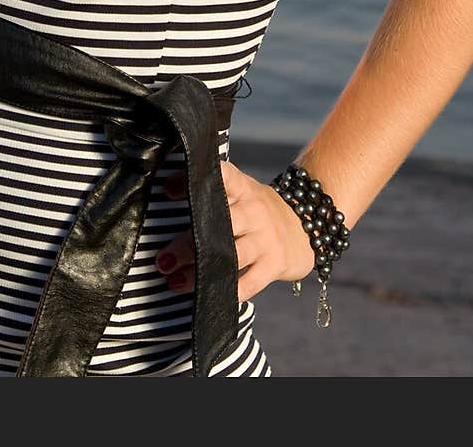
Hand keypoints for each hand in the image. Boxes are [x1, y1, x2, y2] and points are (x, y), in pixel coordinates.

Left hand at [156, 158, 314, 300]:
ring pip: (231, 255)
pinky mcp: (276, 263)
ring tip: (175, 281)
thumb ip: (218, 194)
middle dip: (188, 242)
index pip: (223, 175)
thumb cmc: (260, 212)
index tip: (169, 190)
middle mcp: (255, 210)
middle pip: (220, 222)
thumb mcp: (245, 193)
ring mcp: (267, 237)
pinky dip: (230, 291)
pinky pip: (250, 282)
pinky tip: (210, 297)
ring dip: (200, 271)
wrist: (310, 227)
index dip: (195, 180)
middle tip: (163, 258)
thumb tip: (170, 196)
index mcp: (244, 188)